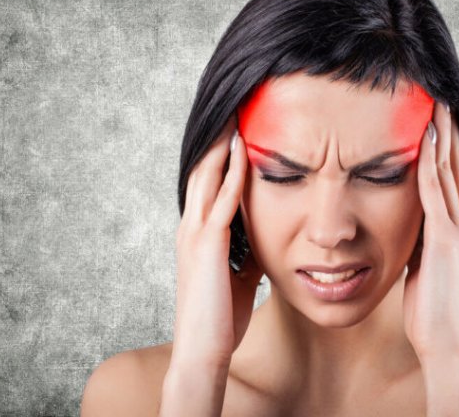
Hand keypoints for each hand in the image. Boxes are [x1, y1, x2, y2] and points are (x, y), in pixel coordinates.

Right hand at [170, 117, 263, 369]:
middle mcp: (191, 227)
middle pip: (202, 169)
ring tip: (236, 114)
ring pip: (208, 176)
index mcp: (197, 235)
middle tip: (233, 108)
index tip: (234, 130)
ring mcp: (196, 234)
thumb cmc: (220, 317)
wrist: (203, 350)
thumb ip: (249, 253)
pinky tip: (245, 150)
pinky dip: (234, 172)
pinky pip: (223, 199)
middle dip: (217, 139)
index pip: (206, 184)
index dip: (217, 155)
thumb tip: (268, 239)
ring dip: (222, 144)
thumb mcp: (240, 277)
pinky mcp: (209, 244)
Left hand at [403, 100, 458, 360]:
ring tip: (435, 105)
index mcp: (456, 227)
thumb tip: (405, 224)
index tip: (438, 119)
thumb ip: (420, 239)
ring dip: (441, 136)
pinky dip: (429, 162)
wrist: (444, 338)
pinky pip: (433, 191)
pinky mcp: (444, 238)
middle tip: (440, 99)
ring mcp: (456, 228)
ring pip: (448, 171)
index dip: (447, 146)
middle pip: (454, 165)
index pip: (452, 177)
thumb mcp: (423, 263)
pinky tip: (424, 138)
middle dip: (448, 131)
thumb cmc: (431, 306)